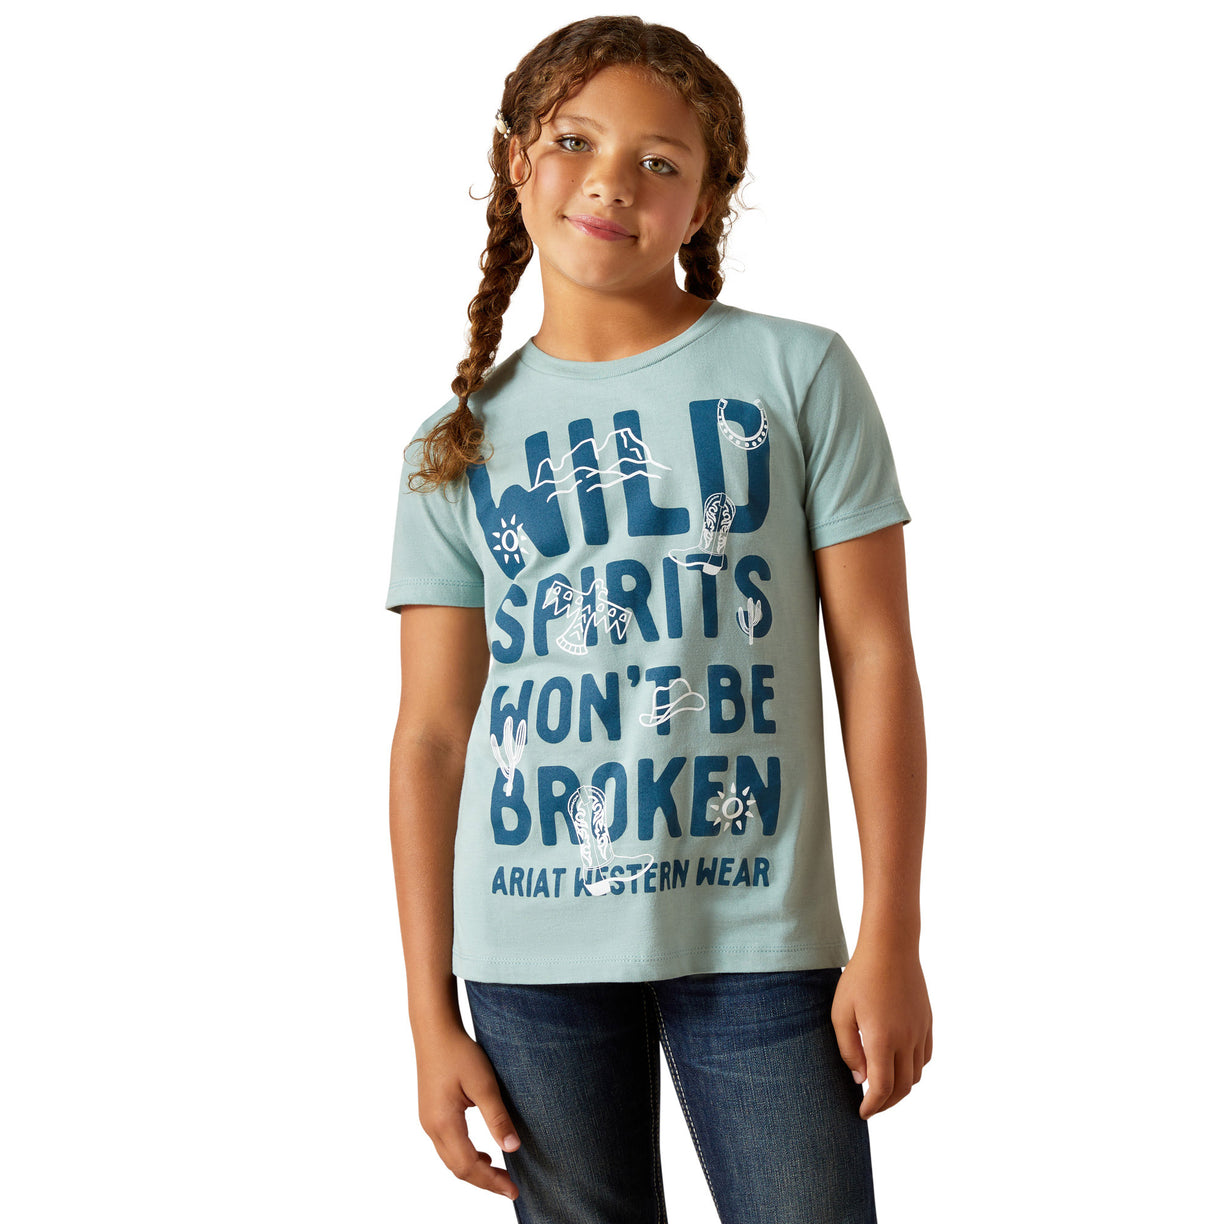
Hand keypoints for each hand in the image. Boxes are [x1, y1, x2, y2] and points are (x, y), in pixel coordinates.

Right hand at [415, 1024, 520, 1200]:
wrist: (435, 1031)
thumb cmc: (459, 1052)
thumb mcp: (484, 1083)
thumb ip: (497, 1117)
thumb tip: (513, 1148)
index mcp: (443, 1123)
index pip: (468, 1166)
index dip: (491, 1181)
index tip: (514, 1189)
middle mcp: (431, 1127)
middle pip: (458, 1169)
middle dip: (485, 1181)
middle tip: (511, 1187)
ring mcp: (428, 1122)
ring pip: (451, 1160)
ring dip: (475, 1171)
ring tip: (500, 1174)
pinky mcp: (431, 1115)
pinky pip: (448, 1147)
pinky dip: (465, 1157)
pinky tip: (482, 1153)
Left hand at [831, 942, 932, 1119]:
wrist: (891, 947)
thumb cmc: (859, 977)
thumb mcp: (841, 1012)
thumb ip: (849, 1050)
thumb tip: (860, 1079)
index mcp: (882, 1040)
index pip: (882, 1089)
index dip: (872, 1106)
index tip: (862, 1113)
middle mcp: (906, 1040)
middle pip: (902, 1088)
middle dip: (886, 1103)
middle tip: (870, 1106)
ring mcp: (920, 1031)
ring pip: (917, 1075)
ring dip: (901, 1088)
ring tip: (883, 1087)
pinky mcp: (927, 1022)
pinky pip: (925, 1057)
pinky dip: (914, 1070)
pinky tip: (900, 1065)